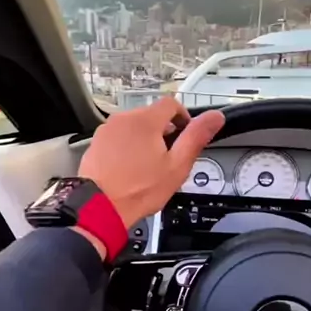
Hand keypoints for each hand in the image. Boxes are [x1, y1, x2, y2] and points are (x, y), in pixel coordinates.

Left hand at [77, 98, 224, 228]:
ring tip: (146, 167)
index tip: (184, 134)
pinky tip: (129, 170)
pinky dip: (126, 149)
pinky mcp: (96, 144)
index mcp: (146, 120)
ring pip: (133, 128)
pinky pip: (117, 139)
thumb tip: (215, 117)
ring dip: (143, 140)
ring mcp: (107, 131)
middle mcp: (123, 119)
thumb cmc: (139, 190)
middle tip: (167, 158)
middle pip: (151, 116)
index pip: (171, 103)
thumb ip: (196, 137)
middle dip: (162, 132)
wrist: (100, 207)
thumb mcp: (177, 166)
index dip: (183, 117)